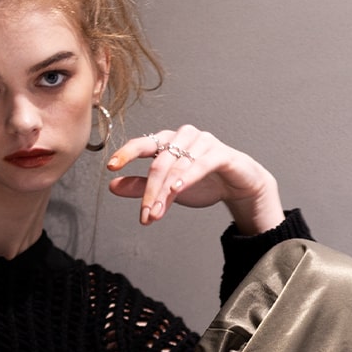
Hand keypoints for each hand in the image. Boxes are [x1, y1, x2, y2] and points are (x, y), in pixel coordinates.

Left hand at [106, 125, 284, 233]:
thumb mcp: (168, 189)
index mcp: (168, 141)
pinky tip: (176, 189)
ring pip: (177, 166)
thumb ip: (142, 187)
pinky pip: (200, 164)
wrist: (239, 186)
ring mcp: (203, 142)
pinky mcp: (220, 153)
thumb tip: (112, 186)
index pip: (143, 144)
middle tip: (144, 215)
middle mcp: (183, 136)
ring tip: (157, 213)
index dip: (127, 153)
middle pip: (159, 162)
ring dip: (165, 192)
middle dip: (149, 191)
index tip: (112, 166)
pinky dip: (187, 177)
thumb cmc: (204, 182)